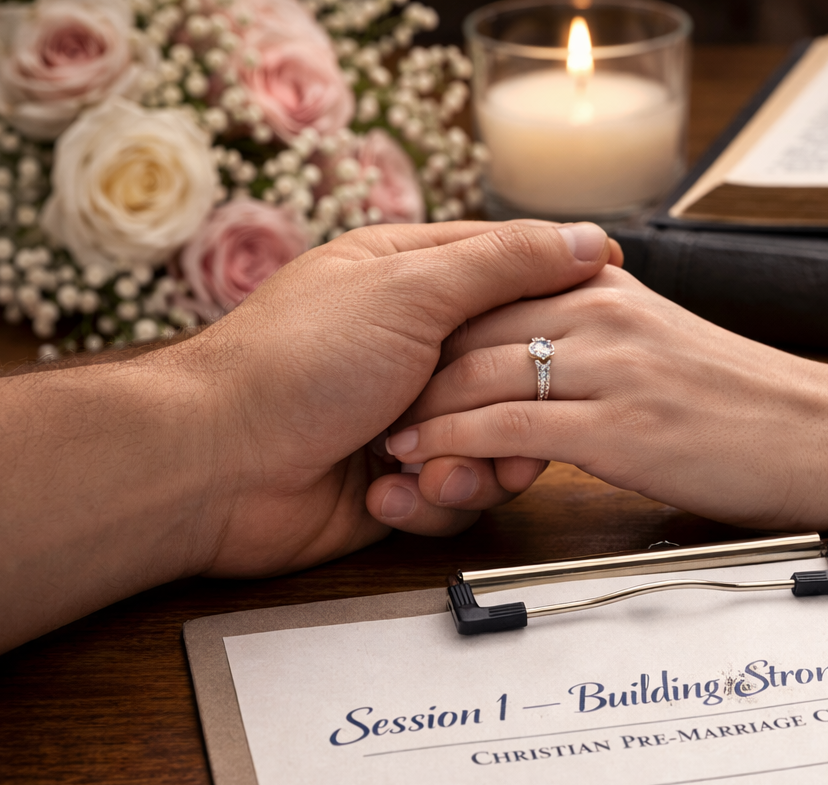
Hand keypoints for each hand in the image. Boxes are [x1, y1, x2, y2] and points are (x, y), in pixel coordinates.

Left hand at [185, 219, 618, 575]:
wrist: (214, 468)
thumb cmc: (298, 364)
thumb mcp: (411, 292)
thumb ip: (505, 265)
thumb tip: (588, 239)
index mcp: (409, 278)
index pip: (512, 271)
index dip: (562, 291)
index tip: (613, 309)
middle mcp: (411, 345)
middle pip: (516, 372)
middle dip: (515, 409)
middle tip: (509, 430)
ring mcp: (406, 415)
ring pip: (493, 443)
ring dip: (469, 467)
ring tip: (424, 472)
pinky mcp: (398, 480)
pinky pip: (453, 495)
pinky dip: (428, 502)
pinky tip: (384, 496)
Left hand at [376, 266, 827, 527]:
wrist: (826, 438)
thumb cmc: (747, 405)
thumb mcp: (665, 345)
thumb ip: (598, 331)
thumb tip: (536, 348)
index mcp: (607, 287)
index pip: (490, 287)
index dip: (432, 328)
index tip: (392, 362)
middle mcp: (602, 313)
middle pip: (469, 328)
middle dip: (411, 372)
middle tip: (370, 409)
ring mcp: (610, 368)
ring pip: (479, 378)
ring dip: (421, 416)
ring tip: (383, 445)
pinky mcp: (617, 429)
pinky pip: (509, 430)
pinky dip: (455, 447)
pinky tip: (425, 467)